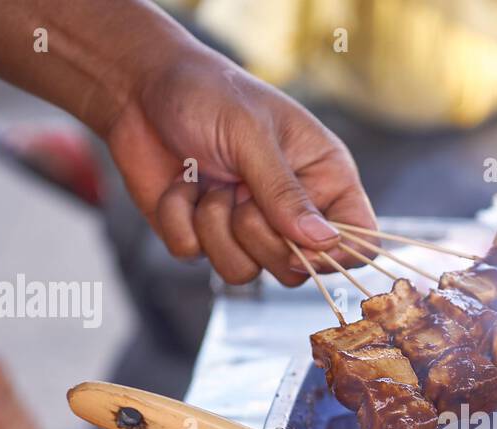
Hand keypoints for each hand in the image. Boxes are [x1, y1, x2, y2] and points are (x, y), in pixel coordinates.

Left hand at [105, 50, 376, 286]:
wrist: (138, 87)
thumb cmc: (207, 94)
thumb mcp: (253, 135)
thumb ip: (286, 193)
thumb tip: (323, 242)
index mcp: (324, 177)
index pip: (358, 238)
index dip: (337, 254)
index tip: (302, 244)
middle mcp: (291, 209)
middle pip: (298, 269)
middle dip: (259, 237)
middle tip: (238, 195)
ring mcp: (247, 226)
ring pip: (246, 273)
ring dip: (215, 229)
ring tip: (206, 185)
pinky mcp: (204, 235)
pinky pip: (197, 257)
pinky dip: (179, 220)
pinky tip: (180, 185)